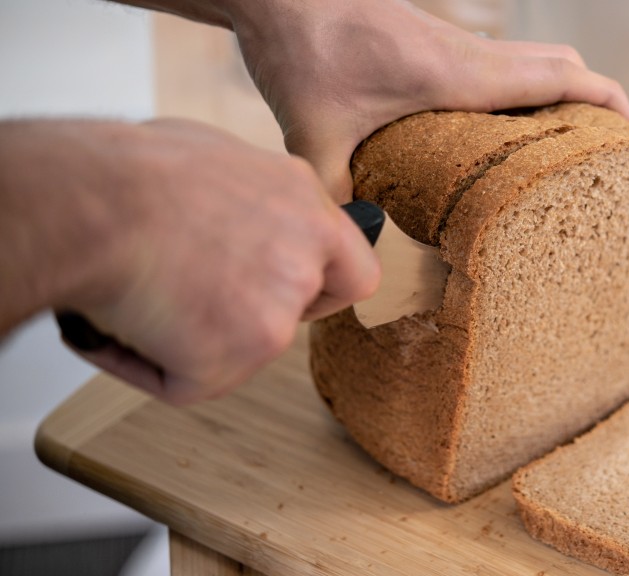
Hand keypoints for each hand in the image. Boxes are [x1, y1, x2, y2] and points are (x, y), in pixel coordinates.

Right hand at [1, 119, 378, 403]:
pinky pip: (187, 382)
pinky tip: (114, 326)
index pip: (354, 269)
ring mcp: (275, 315)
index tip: (288, 289)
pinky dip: (146, 364)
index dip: (321, 286)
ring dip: (193, 335)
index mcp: (304, 204)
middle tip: (201, 301)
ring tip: (133, 294)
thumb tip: (234, 221)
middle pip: (300, 310)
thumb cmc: (131, 170)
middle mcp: (303, 259)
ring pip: (241, 350)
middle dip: (258, 314)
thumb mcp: (217, 157)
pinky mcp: (233, 360)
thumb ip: (252, 200)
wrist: (90, 200)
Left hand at [228, 0, 628, 198]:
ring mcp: (457, 43)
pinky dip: (525, 86)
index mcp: (461, 76)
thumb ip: (334, 195)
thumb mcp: (314, 136)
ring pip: (536, 57)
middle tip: (604, 151)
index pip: (562, 77)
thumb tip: (350, 242)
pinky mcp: (437, 42)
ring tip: (562, 145)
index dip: (610, 104)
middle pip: (564, 63)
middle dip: (598, 102)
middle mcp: (471, 54)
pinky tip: (499, 129)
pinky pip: (503, 61)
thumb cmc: (303, 48)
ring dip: (562, 90)